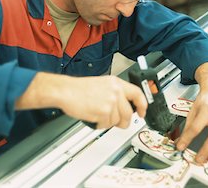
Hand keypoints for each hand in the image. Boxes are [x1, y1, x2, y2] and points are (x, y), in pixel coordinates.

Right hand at [15, 72, 147, 129]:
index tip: (142, 112)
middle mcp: (116, 91)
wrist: (65, 91)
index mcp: (116, 83)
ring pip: (117, 121)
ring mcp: (110, 101)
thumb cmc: (78, 88)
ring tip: (98, 115)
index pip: (137, 94)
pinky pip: (106, 125)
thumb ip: (115, 93)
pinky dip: (100, 124)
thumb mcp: (101, 84)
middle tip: (119, 123)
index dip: (142, 105)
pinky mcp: (103, 111)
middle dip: (124, 122)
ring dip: (108, 122)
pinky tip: (92, 116)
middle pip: (129, 113)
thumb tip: (124, 107)